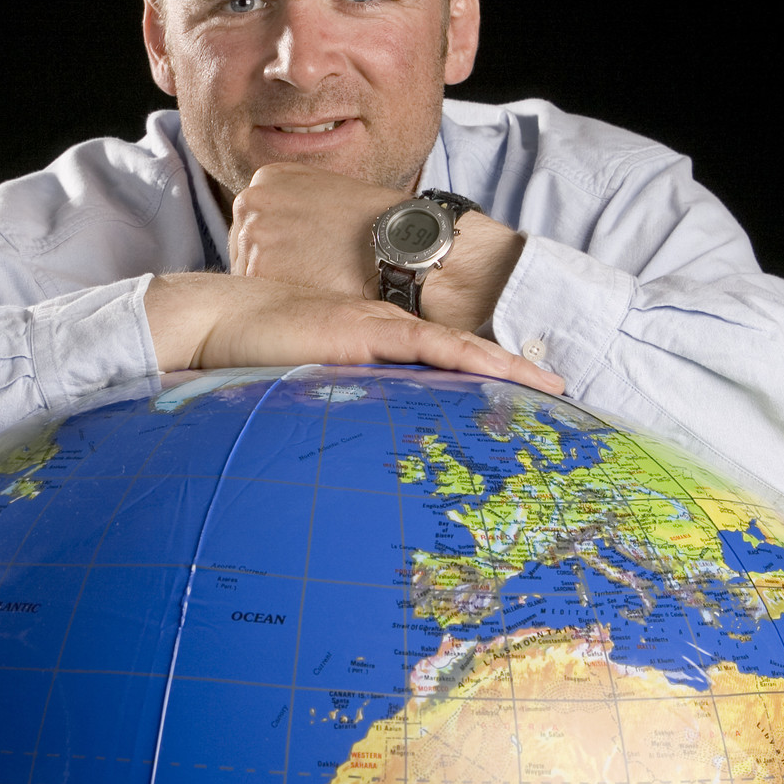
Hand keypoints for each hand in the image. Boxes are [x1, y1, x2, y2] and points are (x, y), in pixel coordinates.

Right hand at [144, 273, 566, 394]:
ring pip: (461, 350)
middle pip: (467, 355)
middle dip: (515, 375)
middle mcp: (392, 332)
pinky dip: (472, 360)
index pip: (447, 363)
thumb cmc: (258, 359)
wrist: (222, 322)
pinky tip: (503, 373)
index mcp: (380, 347)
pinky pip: (433, 346)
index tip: (527, 401)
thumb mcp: (311, 390)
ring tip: (549, 386)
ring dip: (508, 368)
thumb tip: (359, 461)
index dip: (490, 378)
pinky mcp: (370, 331)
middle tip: (562, 397)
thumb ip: (339, 412)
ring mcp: (384, 328)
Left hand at [228, 161, 526, 334]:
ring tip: (323, 280)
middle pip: (246, 250)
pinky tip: (316, 295)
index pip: (256, 225)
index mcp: (267, 177)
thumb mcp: (330, 195)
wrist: (407, 247)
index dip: (284, 248)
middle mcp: (251, 200)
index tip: (312, 255)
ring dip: (280, 287)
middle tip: (320, 270)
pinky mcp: (258, 270)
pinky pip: (262, 300)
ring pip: (252, 277)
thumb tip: (279, 237)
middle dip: (277, 267)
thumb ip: (295, 209)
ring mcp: (251, 234)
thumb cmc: (379, 226)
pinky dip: (285, 305)